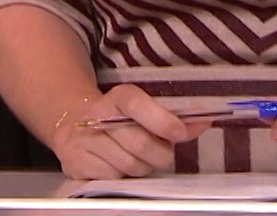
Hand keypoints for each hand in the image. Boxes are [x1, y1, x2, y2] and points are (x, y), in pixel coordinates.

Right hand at [48, 84, 208, 179]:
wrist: (72, 126)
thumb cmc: (119, 120)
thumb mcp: (143, 111)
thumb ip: (173, 118)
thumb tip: (203, 122)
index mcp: (118, 97)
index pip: (138, 105)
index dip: (161, 120)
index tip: (180, 133)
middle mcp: (97, 115)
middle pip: (140, 144)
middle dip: (159, 154)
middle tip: (161, 152)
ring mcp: (84, 140)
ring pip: (130, 166)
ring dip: (142, 167)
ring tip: (137, 157)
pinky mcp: (76, 163)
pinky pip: (112, 179)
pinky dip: (122, 177)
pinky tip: (117, 165)